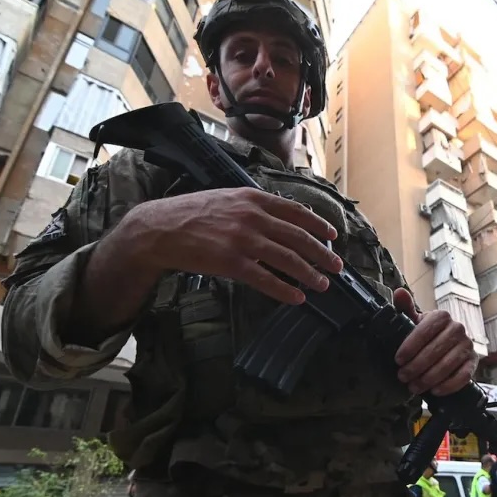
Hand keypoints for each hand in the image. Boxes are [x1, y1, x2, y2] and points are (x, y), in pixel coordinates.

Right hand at [124, 187, 343, 304]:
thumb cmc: (192, 213)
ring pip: (287, 259)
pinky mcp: (231, 262)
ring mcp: (243, 240)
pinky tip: (297, 297)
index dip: (318, 225)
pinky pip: (265, 279)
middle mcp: (252, 217)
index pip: (296, 212)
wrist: (160, 228)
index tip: (333, 236)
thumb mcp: (228, 198)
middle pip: (298, 237)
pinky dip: (284, 290)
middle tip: (337, 267)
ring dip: (309, 274)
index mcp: (253, 198)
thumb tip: (282, 216)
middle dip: (322, 254)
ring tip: (322, 285)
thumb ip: (254, 206)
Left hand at [393, 288, 477, 395]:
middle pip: (435, 350)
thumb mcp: (414, 321)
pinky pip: (463, 376)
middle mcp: (458, 329)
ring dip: (428, 379)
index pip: (425, 331)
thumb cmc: (426, 335)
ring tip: (414, 386)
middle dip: (416, 367)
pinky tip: (434, 391)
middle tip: (403, 377)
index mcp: (442, 317)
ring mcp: (467, 346)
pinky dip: (448, 386)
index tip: (398, 359)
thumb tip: (400, 292)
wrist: (446, 346)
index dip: (410, 347)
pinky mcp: (473, 363)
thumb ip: (405, 308)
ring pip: (447, 365)